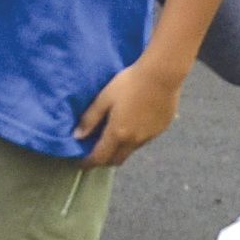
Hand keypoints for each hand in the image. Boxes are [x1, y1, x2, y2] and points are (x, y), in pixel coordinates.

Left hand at [70, 51, 185, 167]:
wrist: (162, 76)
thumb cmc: (129, 83)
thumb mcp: (104, 98)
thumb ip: (90, 119)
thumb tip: (77, 136)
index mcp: (118, 133)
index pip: (100, 157)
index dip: (89, 162)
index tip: (82, 163)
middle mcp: (135, 140)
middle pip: (117, 160)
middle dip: (104, 160)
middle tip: (96, 153)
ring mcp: (150, 136)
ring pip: (131, 150)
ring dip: (120, 149)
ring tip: (113, 137)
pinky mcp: (161, 129)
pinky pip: (144, 140)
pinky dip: (134, 139)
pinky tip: (132, 124)